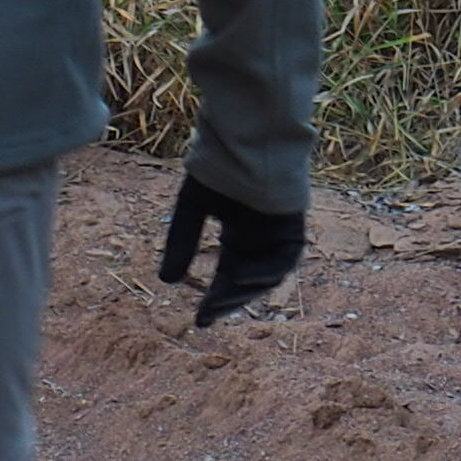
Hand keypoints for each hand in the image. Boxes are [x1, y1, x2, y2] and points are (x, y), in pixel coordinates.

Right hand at [159, 174, 306, 324]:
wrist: (245, 138)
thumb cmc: (219, 167)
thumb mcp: (192, 208)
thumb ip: (181, 242)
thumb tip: (166, 283)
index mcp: (238, 236)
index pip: (227, 277)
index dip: (215, 301)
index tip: (199, 322)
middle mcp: (259, 241)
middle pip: (246, 283)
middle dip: (227, 302)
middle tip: (206, 317)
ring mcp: (277, 236)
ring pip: (266, 277)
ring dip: (244, 292)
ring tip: (218, 300)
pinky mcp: (293, 227)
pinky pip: (284, 259)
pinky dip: (264, 271)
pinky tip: (240, 274)